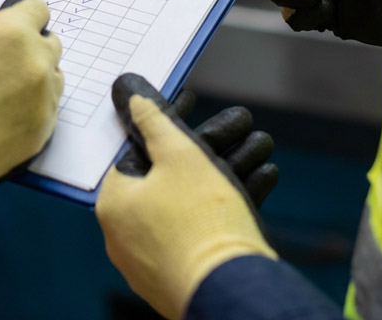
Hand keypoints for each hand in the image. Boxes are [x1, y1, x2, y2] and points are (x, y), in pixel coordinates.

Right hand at [0, 0, 62, 226]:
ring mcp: (41, 100)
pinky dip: (30, 106)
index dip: (19, 14)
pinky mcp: (40, 132)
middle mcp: (35, 64)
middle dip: (28, 45)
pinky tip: (0, 112)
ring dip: (33, 76)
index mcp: (12, 33)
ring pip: (51, 76)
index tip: (8, 24)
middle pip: (48, 42)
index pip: (37, 8)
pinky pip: (46, 108)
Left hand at [96, 96, 275, 319]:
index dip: (169, 121)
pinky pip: (206, 228)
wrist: (234, 292)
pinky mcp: (187, 274)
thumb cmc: (199, 219)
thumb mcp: (177, 153)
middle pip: (172, 173)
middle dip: (213, 144)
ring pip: (195, 199)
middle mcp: (129, 233)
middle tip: (243, 122)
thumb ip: (153, 117)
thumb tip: (126, 90)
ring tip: (263, 144)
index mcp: (115, 202)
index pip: (139, 149)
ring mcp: (157, 258)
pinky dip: (232, 203)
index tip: (194, 101)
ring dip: (230, 167)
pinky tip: (265, 175)